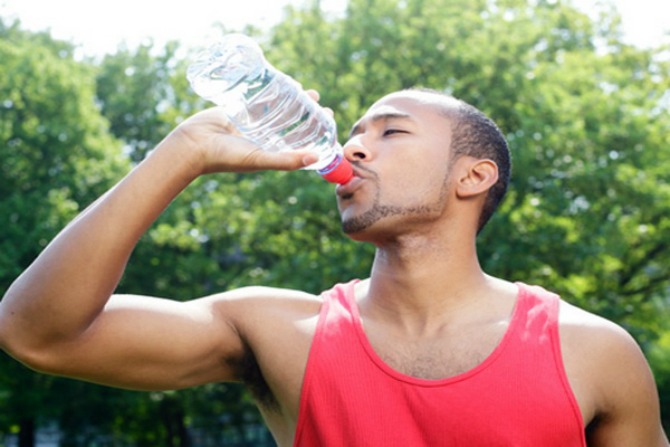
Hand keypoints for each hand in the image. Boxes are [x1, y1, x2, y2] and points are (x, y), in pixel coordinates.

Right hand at [168, 91, 324, 175]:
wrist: (193, 144)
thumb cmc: (225, 157)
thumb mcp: (259, 158)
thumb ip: (286, 160)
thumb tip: (315, 157)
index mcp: (271, 152)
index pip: (299, 142)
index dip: (315, 132)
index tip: (328, 118)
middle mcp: (264, 139)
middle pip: (291, 124)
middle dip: (306, 112)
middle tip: (318, 100)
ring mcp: (252, 124)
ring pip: (277, 110)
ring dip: (292, 100)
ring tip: (305, 89)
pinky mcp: (239, 111)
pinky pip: (259, 100)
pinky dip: (271, 92)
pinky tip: (283, 83)